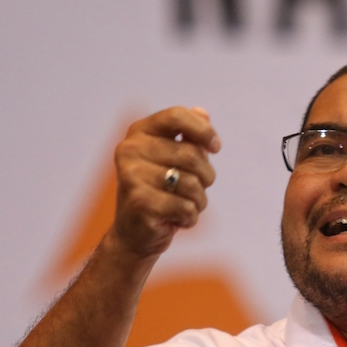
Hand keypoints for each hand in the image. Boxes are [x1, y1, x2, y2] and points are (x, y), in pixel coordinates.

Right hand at [110, 106, 220, 257]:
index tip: (216, 147)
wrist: (135, 233)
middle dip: (206, 176)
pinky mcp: (139, 202)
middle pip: (192, 155)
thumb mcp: (176, 160)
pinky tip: (176, 220)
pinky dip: (190, 218)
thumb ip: (190, 136)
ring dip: (199, 200)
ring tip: (184, 205)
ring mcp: (131, 175)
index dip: (204, 131)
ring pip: (192, 184)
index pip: (177, 116)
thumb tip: (203, 113)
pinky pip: (186, 207)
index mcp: (140, 132)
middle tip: (198, 189)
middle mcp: (130, 149)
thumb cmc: (161, 191)